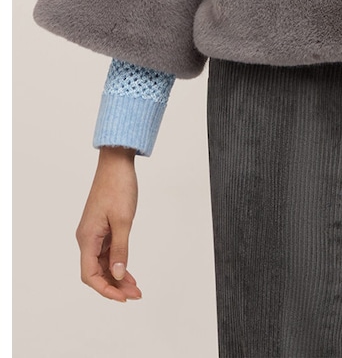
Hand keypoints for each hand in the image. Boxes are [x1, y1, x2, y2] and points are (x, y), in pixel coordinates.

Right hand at [76, 146, 141, 301]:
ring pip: (102, 263)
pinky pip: (107, 252)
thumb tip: (118, 274)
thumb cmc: (118, 187)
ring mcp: (94, 233)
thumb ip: (121, 249)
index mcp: (87, 238)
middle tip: (135, 294)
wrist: (116, 163)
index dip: (105, 289)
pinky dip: (117, 262)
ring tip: (135, 287)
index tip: (123, 297)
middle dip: (114, 286)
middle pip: (96, 272)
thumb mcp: (123, 220)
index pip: (90, 275)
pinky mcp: (102, 227)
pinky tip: (128, 271)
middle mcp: (87, 238)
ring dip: (117, 276)